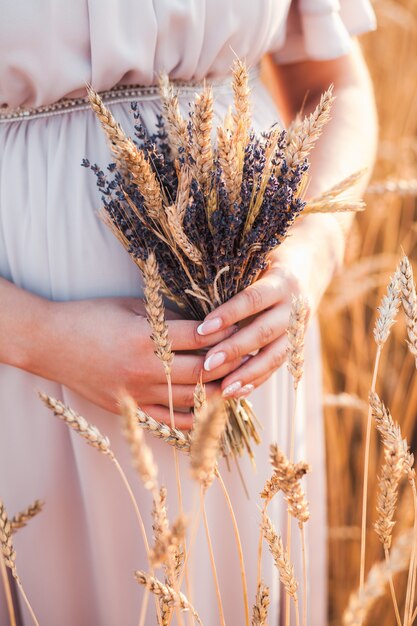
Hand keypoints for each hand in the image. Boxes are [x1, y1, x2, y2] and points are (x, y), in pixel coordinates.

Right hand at [23, 297, 241, 428]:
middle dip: (233, 366)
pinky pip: (170, 422)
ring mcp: (137, 394)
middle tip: (253, 358)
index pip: (201, 339)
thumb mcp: (131, 305)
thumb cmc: (91, 317)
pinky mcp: (130, 410)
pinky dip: (194, 419)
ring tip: (241, 385)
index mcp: (146, 338)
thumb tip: (207, 323)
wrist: (50, 342)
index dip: (228, 335)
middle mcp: (145, 369)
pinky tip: (213, 412)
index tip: (246, 330)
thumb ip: (168, 316)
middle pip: (203, 372)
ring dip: (220, 394)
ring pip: (192, 401)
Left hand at [197, 216, 342, 397]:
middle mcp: (295, 307)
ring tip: (223, 389)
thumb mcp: (259, 259)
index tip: (202, 329)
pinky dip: (257, 380)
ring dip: (248, 374)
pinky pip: (277, 366)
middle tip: (206, 365)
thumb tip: (195, 293)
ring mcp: (300, 328)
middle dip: (235, 350)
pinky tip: (236, 392)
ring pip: (275, 356)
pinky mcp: (298, 344)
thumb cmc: (272, 258)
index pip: (253, 300)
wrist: (314, 263)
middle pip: (264, 332)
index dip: (229, 315)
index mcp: (282, 281)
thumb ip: (236, 276)